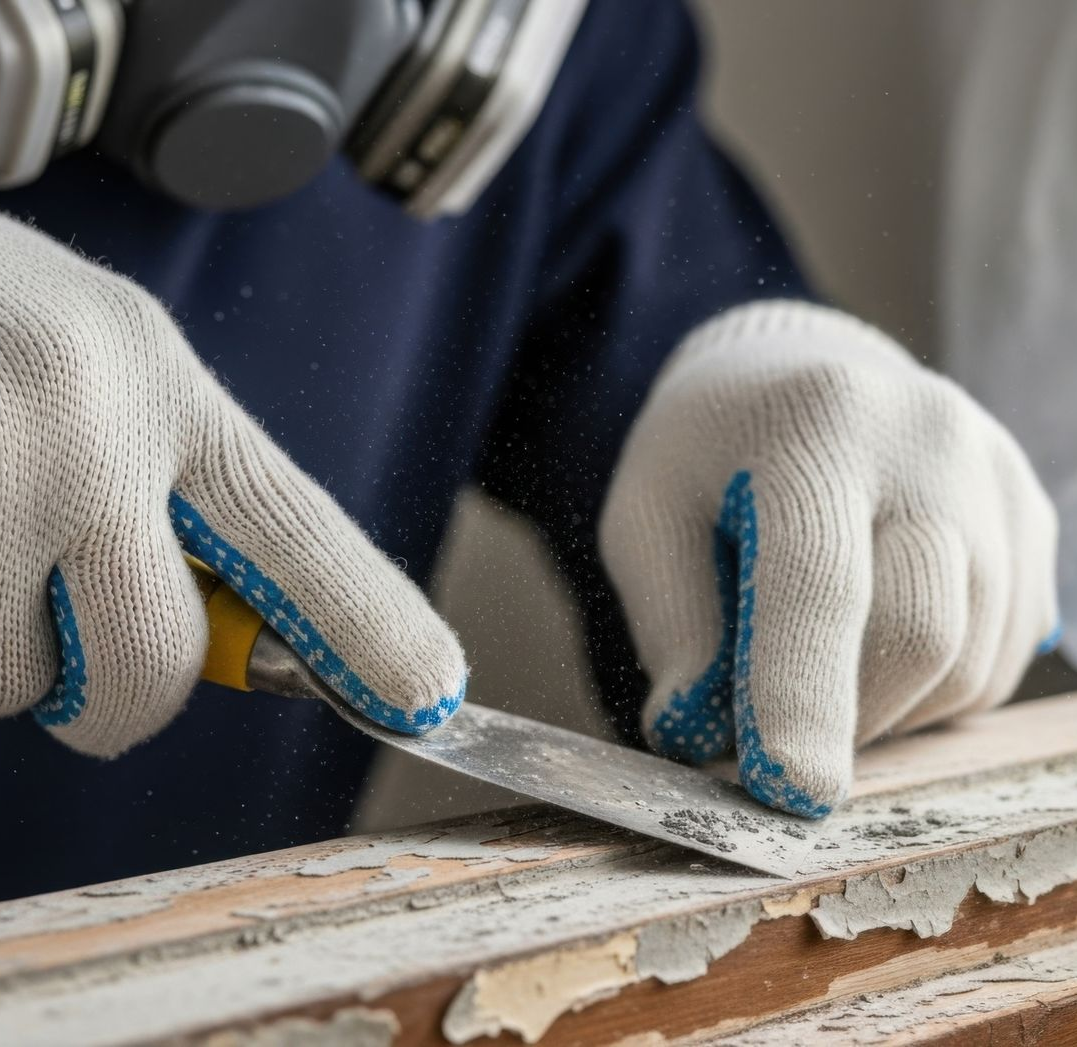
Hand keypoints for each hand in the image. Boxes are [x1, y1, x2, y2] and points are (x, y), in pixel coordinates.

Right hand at [0, 216, 465, 756]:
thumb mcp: (91, 370)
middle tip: (58, 620)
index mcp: (159, 381)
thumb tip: (221, 643)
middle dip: (109, 690)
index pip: (295, 533)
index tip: (431, 696)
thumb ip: (169, 493)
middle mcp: (84, 422)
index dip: (370, 627)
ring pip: (14, 680)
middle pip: (153, 664)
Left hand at [600, 301, 1057, 815]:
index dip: (801, 697)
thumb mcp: (646, 516)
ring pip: (971, 660)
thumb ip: (671, 621)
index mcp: (811, 429)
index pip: (818, 583)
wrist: (797, 372)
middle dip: (845, 718)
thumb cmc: (705, 452)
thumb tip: (696, 734)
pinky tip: (877, 644)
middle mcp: (926, 442)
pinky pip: (1004, 651)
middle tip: (777, 728)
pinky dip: (936, 685)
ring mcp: (995, 475)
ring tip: (821, 666)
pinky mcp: (1031, 512)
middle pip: (918, 635)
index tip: (790, 792)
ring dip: (890, 707)